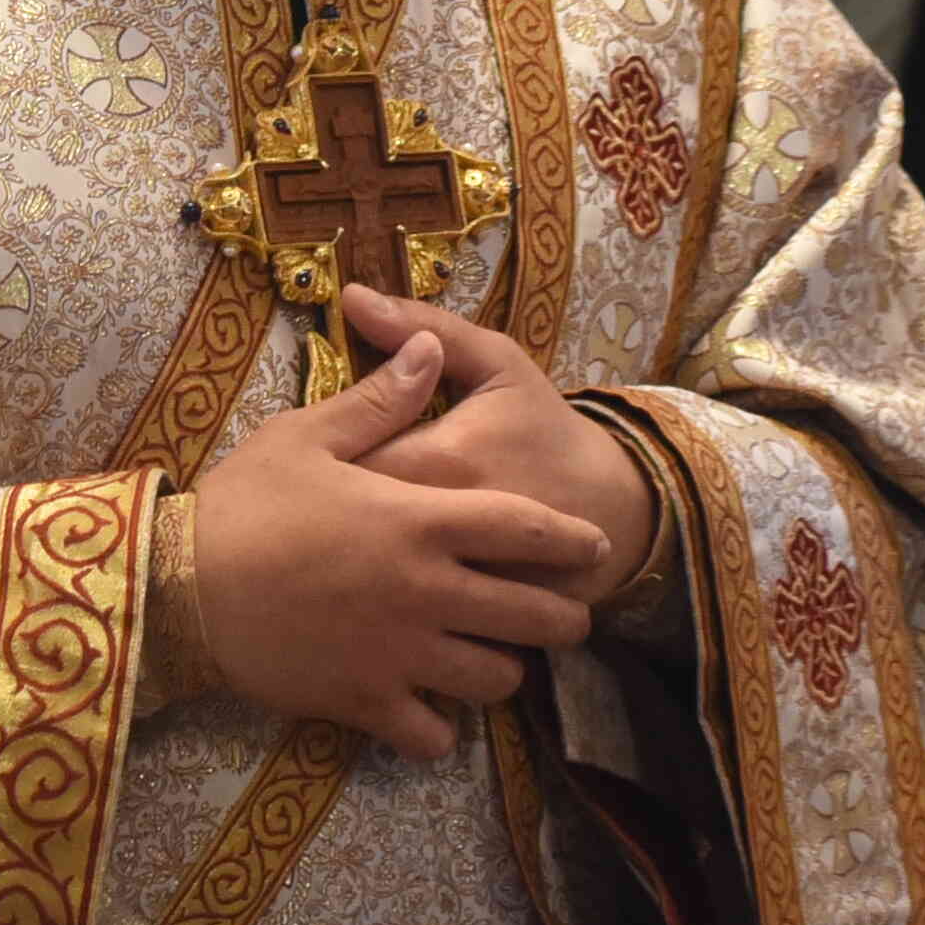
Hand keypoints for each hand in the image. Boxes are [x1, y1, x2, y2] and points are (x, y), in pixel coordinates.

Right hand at [178, 330, 604, 765]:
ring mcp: (400, 654)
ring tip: (496, 658)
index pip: (526, 530)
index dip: (571, 540)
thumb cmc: (242, 504)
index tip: (595, 548)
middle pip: (533, 617)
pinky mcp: (365, 702)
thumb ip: (379, 399)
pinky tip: (431, 710)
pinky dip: (440, 728)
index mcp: (420, 520)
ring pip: (495, 682)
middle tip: (566, 617)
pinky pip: (432, 736)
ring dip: (504, 670)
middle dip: (564, 619)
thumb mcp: (305, 436)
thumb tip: (430, 350)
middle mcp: (427, 592)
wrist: (177, 589)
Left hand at [338, 283, 655, 607]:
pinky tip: (368, 606)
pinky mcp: (478, 627)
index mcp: (441, 459)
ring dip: (346, 575)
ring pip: (374, 588)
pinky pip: (412, 628)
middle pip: (347, 531)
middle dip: (322, 524)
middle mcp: (446, 530)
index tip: (308, 468)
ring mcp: (462, 587)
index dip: (314, 469)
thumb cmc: (543, 429)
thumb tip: (351, 295)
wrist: (616, 508)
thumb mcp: (496, 364)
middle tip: (310, 517)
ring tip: (333, 561)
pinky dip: (385, 618)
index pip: (342, 466)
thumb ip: (424, 328)